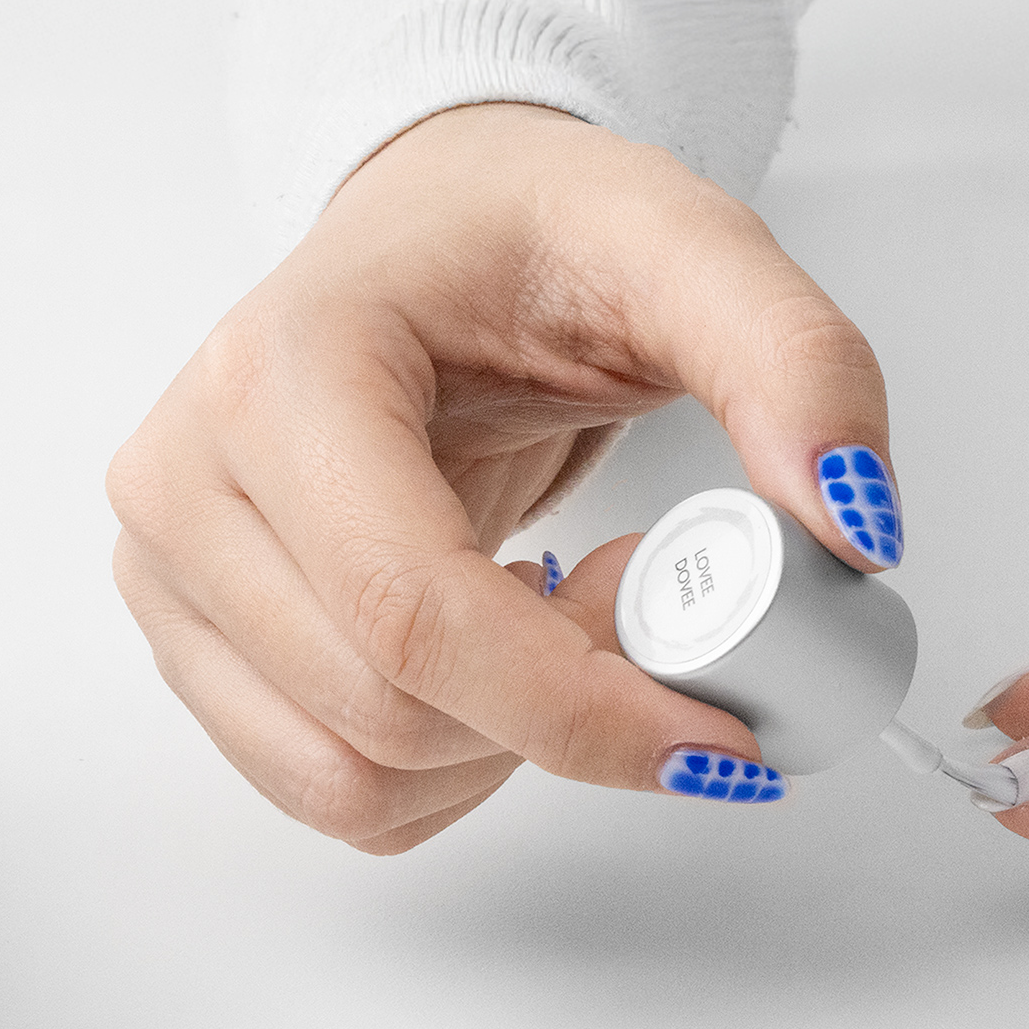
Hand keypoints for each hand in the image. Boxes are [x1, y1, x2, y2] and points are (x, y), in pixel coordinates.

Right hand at [108, 103, 895, 851]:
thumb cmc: (536, 234)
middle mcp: (188, 479)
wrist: (441, 233)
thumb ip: (798, 369)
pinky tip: (505, 650)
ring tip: (569, 606)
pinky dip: (456, 766)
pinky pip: (338, 794)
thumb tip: (855, 530)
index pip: (415, 610)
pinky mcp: (199, 643)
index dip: (582, 707)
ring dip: (507, 743)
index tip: (727, 737)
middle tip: (644, 595)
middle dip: (566, 706)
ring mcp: (173, 572)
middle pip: (389, 714)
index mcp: (280, 371)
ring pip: (353, 780)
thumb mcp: (693, 251)